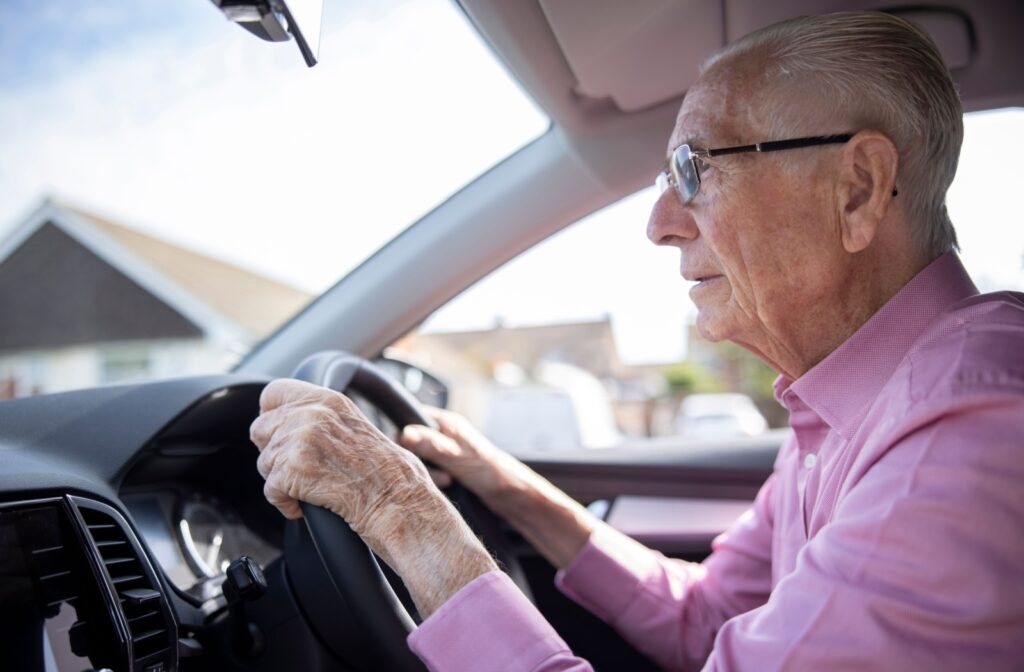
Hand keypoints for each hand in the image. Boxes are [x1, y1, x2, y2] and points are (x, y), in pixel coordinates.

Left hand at [249, 379, 496, 614]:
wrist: (399, 501)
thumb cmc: (388, 473)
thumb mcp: (356, 426)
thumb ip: (322, 418)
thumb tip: (288, 422)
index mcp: (328, 399)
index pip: (273, 392)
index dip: (272, 415)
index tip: (278, 432)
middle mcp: (312, 414)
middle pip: (261, 429)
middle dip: (275, 452)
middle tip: (301, 469)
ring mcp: (301, 440)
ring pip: (264, 463)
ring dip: (282, 481)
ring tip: (312, 487)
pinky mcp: (293, 470)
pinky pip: (270, 490)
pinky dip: (285, 503)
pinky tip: (307, 504)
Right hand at [399, 407, 523, 506]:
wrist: (514, 495)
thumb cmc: (491, 472)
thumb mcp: (457, 457)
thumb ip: (431, 445)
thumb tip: (404, 433)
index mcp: (447, 423)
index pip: (412, 418)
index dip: (404, 435)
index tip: (407, 453)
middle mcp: (446, 434)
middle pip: (414, 442)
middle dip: (418, 459)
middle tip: (437, 474)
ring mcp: (448, 452)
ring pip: (422, 460)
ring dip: (428, 473)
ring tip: (446, 482)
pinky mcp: (450, 469)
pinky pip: (431, 472)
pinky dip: (434, 481)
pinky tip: (446, 488)